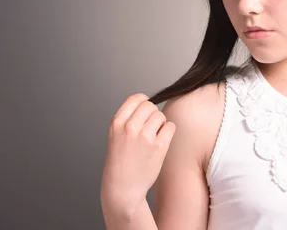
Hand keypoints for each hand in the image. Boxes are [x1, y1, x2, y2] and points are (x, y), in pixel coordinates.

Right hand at [100, 93, 175, 217]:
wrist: (122, 188)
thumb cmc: (120, 163)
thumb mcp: (115, 135)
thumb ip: (128, 119)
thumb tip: (148, 103)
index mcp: (117, 123)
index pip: (136, 98)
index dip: (144, 102)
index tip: (146, 110)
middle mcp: (130, 127)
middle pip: (150, 106)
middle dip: (152, 114)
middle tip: (149, 128)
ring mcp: (145, 137)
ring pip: (161, 116)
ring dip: (160, 124)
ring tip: (153, 138)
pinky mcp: (159, 147)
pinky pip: (171, 127)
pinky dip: (168, 133)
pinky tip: (160, 143)